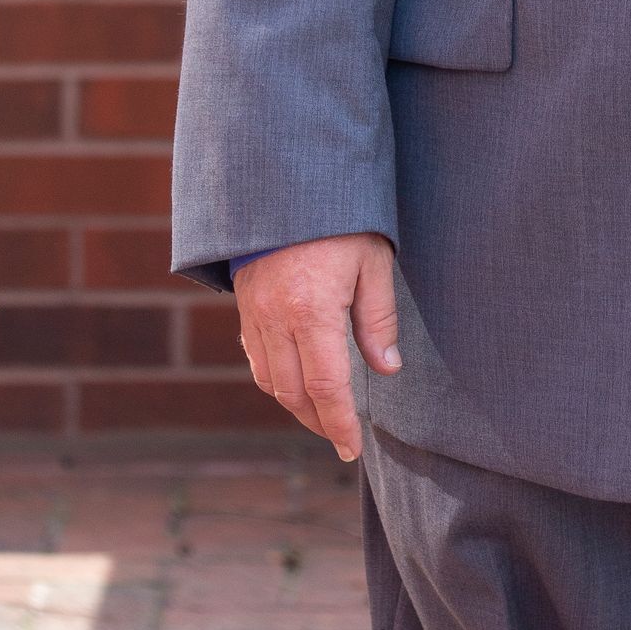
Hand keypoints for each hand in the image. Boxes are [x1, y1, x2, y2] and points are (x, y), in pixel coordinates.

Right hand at [234, 233, 398, 459]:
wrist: (284, 180)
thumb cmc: (339, 219)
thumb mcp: (373, 262)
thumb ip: (378, 320)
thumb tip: (387, 370)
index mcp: (312, 312)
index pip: (325, 387)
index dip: (339, 424)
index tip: (351, 449)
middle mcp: (275, 320)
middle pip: (293, 393)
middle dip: (318, 422)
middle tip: (341, 437)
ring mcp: (253, 313)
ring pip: (269, 379)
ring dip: (294, 405)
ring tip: (321, 414)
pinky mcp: (243, 304)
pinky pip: (255, 356)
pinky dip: (274, 378)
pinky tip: (293, 379)